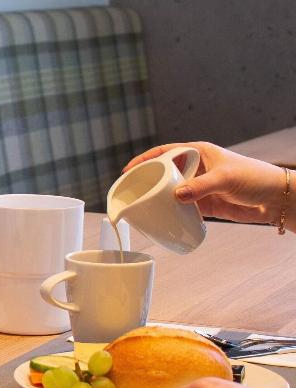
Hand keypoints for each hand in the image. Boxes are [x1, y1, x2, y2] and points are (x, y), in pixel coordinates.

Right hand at [123, 142, 286, 225]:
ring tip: (142, 207)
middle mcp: (196, 168)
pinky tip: (162, 218)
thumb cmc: (256, 177)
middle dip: (148, 181)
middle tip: (132, 192)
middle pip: (164, 173)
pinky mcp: (204, 204)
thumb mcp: (225, 178)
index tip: (129, 170)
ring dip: (158, 199)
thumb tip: (176, 196)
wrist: (275, 199)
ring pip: (171, 192)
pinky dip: (171, 213)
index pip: (165, 152)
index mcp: (199, 152)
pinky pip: (181, 208)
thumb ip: (200, 187)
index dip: (145, 159)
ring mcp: (199, 187)